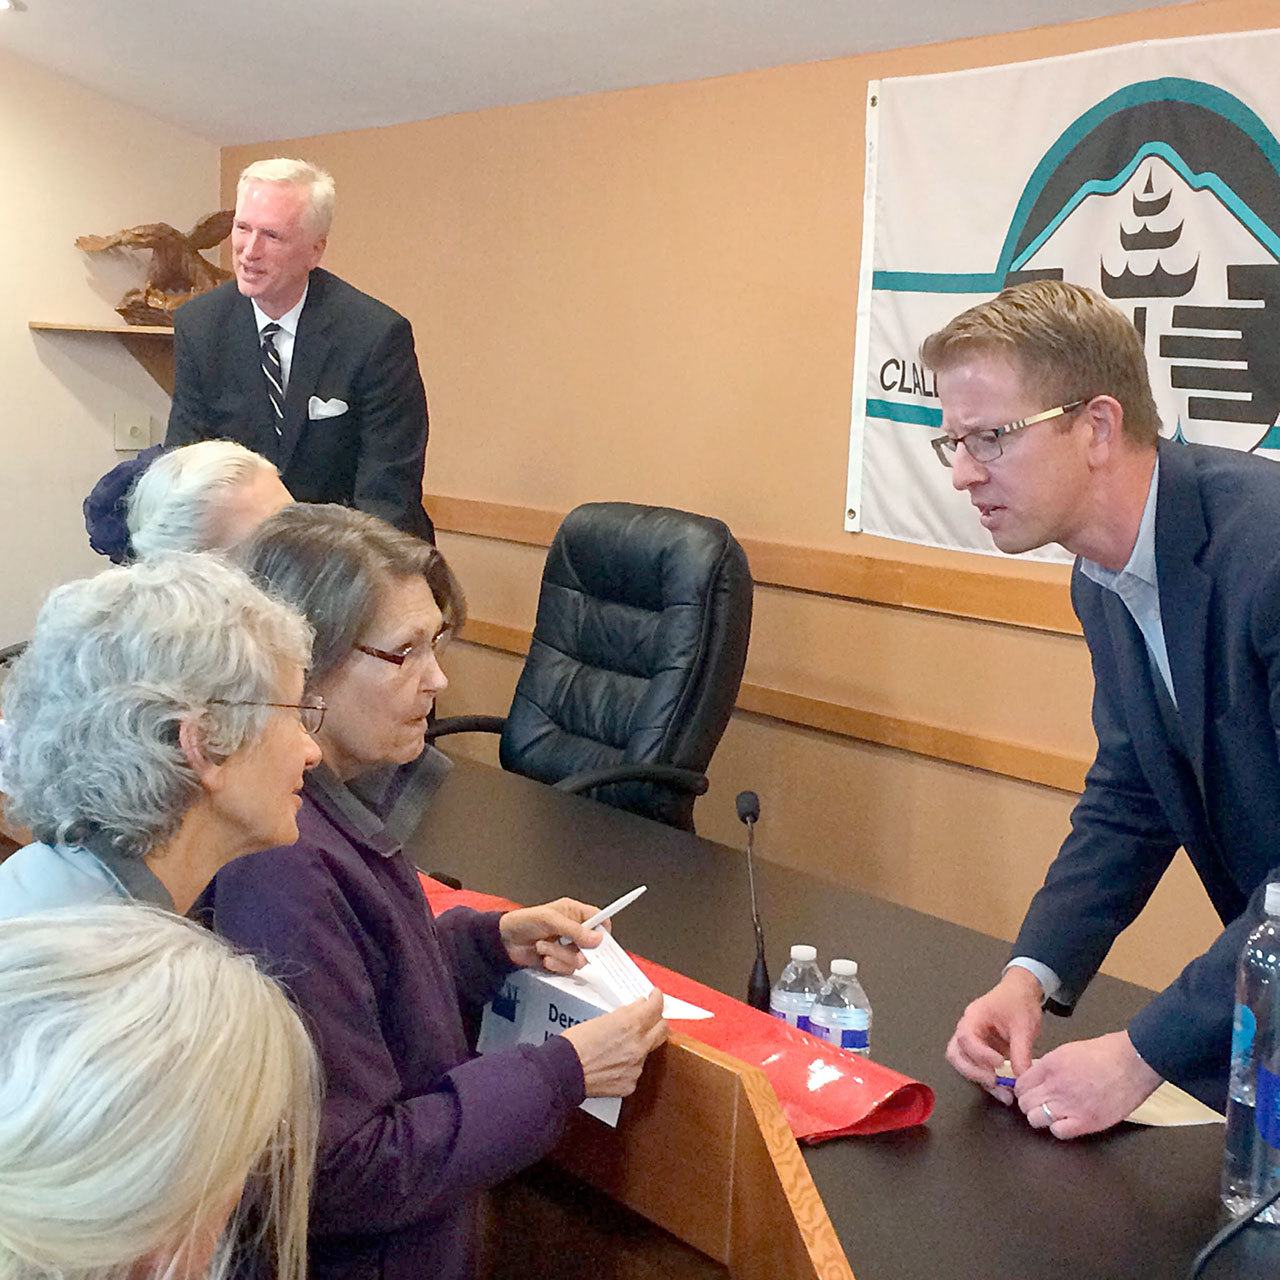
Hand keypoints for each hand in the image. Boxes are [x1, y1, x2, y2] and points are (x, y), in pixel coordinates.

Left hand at [498, 898, 606, 974]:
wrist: (505, 941)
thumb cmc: (524, 922)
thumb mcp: (550, 920)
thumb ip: (575, 930)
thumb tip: (598, 938)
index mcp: (574, 913)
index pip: (600, 920)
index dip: (602, 931)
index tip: (597, 941)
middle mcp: (574, 930)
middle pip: (593, 945)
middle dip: (579, 949)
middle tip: (569, 947)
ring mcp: (567, 947)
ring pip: (580, 959)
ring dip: (561, 956)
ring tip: (544, 948)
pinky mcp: (560, 961)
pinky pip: (568, 969)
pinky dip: (556, 965)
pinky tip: (544, 958)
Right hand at [562, 988, 667, 1096]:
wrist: (563, 1070)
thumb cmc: (575, 1043)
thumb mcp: (602, 1019)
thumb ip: (625, 1013)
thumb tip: (638, 1007)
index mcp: (631, 1025)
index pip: (656, 1007)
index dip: (657, 999)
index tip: (655, 996)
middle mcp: (638, 1046)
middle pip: (662, 1029)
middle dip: (657, 1021)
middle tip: (649, 1016)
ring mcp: (636, 1067)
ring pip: (647, 1051)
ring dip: (640, 1044)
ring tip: (620, 1044)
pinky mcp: (630, 1084)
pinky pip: (635, 1070)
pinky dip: (628, 1064)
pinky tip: (613, 1062)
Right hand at [946, 967, 1043, 1104]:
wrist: (1023, 993)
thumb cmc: (1019, 1003)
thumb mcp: (1024, 1026)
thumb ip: (1021, 1052)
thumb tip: (1021, 1078)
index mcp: (973, 1018)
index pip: (966, 1038)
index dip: (980, 1054)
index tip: (999, 1063)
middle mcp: (967, 1030)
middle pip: (956, 1054)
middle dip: (973, 1072)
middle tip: (994, 1082)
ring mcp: (973, 1042)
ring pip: (964, 1064)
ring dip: (981, 1080)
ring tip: (1004, 1094)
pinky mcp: (981, 1052)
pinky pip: (979, 1069)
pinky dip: (990, 1081)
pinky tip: (1006, 1091)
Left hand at [1015, 1031, 1161, 1138]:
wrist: (1132, 1063)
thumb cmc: (1105, 1053)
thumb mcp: (1068, 1051)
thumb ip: (1049, 1066)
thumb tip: (1038, 1078)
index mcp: (1049, 1066)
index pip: (1020, 1084)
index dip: (1023, 1089)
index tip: (1029, 1091)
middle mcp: (1055, 1086)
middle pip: (1025, 1103)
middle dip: (1029, 1103)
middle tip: (1040, 1102)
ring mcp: (1070, 1105)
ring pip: (1036, 1119)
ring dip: (1041, 1117)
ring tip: (1052, 1112)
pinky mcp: (1087, 1122)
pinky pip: (1059, 1132)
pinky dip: (1059, 1128)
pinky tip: (1067, 1121)